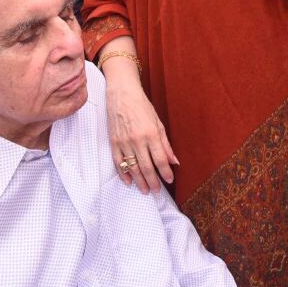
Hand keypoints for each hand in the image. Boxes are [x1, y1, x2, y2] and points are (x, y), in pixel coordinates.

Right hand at [104, 59, 178, 193]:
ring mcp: (124, 142)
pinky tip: (129, 182)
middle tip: (157, 191)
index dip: (165, 172)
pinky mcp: (113, 142)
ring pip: (132, 168)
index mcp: (151, 134)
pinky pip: (118, 162)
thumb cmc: (142, 107)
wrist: (122, 95)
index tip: (169, 180)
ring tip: (146, 190)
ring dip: (140, 181)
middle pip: (146, 167)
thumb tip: (174, 160)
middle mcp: (137, 140)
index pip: (160, 159)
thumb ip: (165, 144)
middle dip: (153, 181)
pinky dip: (123, 174)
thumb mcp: (158, 123)